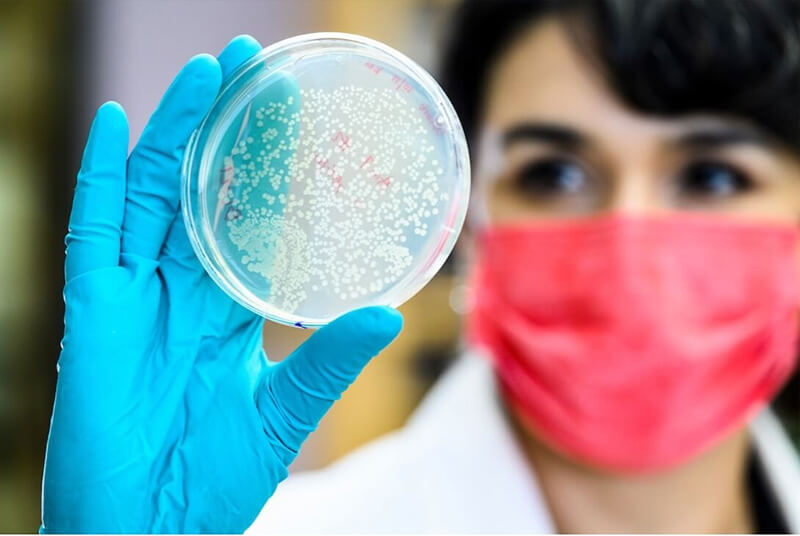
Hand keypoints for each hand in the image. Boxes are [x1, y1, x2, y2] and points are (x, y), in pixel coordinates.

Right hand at [41, 35, 402, 532]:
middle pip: (200, 191)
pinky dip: (101, 180)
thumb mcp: (282, 413)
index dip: (265, 169)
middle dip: (224, 128)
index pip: (246, 221)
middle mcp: (179, 291)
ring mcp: (135, 296)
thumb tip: (390, 315)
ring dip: (176, 133)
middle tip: (251, 65)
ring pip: (152, 195)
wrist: (151, 531)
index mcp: (224, 310)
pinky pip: (94, 235)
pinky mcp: (94, 314)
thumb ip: (328, 361)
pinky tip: (119, 125)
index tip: (292, 114)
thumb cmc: (211, 479)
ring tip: (205, 73)